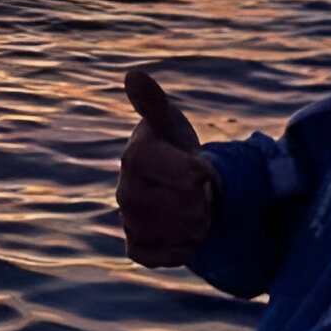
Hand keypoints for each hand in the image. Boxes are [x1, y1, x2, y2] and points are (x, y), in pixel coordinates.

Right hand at [116, 69, 216, 267]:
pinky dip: (184, 247)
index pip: (188, 176)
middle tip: (199, 191)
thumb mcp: (170, 122)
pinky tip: (183, 231)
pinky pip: (169, 256)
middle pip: (189, 209)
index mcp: (136, 156)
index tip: (200, 166)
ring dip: (199, 224)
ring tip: (195, 209)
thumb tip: (133, 75)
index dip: (203, 174)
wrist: (176, 185)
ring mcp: (130, 221)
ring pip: (183, 233)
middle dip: (204, 201)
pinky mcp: (137, 247)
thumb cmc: (174, 148)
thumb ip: (154, 102)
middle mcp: (126, 191)